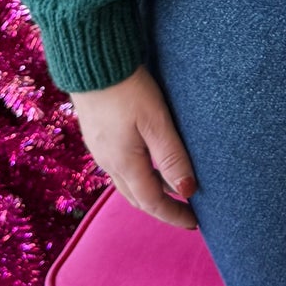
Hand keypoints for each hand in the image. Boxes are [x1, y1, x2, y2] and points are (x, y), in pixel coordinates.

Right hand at [70, 67, 199, 230]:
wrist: (90, 62)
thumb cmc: (127, 89)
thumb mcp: (156, 122)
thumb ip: (172, 157)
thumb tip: (187, 192)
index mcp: (123, 163)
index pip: (152, 202)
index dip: (174, 215)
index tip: (195, 224)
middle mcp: (108, 161)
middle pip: (137, 196)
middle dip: (161, 207)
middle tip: (185, 212)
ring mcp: (100, 148)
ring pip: (127, 181)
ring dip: (149, 190)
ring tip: (173, 188)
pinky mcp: (97, 134)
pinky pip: (119, 165)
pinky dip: (138, 173)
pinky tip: (150, 162)